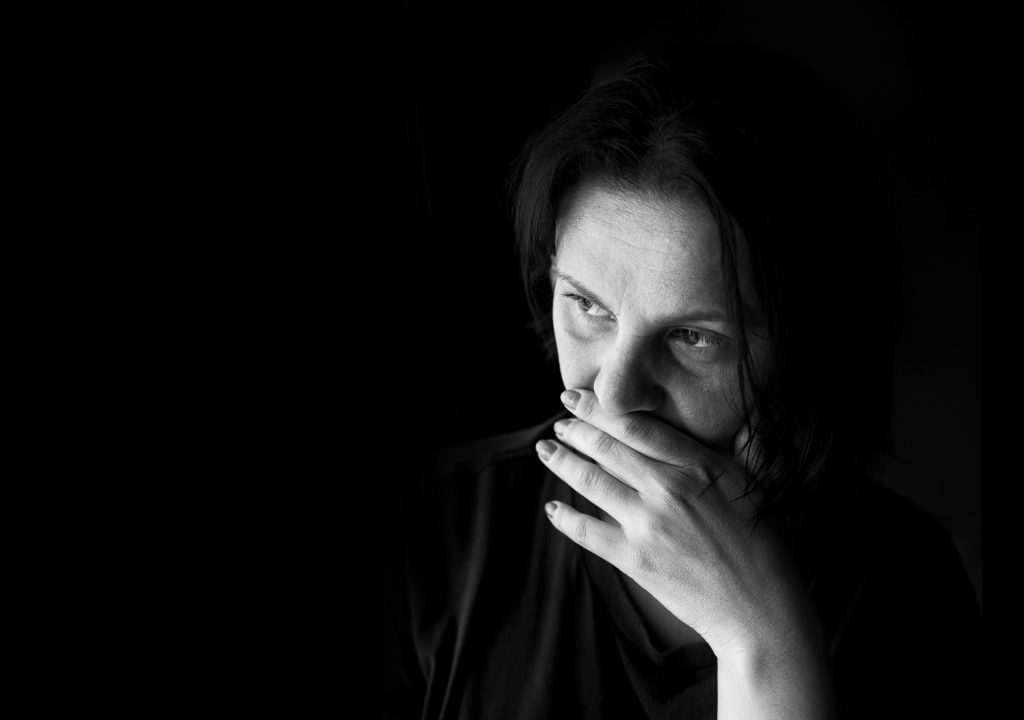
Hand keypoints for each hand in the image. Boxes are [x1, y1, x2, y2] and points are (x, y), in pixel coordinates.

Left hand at [535, 388, 812, 656]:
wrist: (760, 607)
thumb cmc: (761, 545)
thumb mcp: (745, 485)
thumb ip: (715, 453)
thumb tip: (698, 426)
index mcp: (698, 464)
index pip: (635, 425)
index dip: (598, 408)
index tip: (577, 396)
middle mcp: (669, 487)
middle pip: (607, 447)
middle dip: (575, 429)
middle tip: (559, 423)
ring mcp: (649, 523)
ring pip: (591, 481)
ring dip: (562, 462)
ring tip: (546, 450)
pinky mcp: (636, 559)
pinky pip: (587, 531)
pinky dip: (565, 517)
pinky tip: (552, 507)